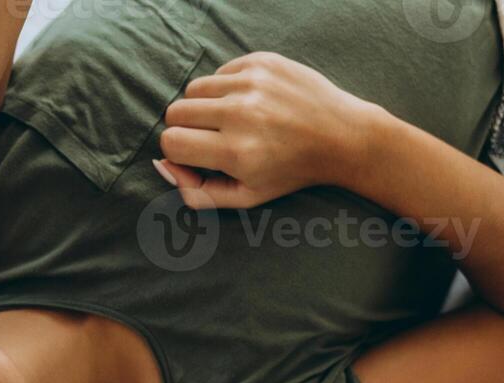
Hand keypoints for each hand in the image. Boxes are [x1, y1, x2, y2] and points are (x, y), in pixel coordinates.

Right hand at [156, 51, 374, 209]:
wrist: (340, 137)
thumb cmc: (290, 171)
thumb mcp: (246, 198)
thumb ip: (198, 193)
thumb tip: (163, 165)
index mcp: (236, 152)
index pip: (171, 143)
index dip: (179, 153)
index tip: (198, 156)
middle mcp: (241, 114)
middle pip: (175, 112)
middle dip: (186, 128)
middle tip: (213, 138)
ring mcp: (251, 83)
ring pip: (194, 89)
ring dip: (204, 106)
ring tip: (231, 120)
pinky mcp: (261, 62)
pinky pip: (219, 72)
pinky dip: (226, 88)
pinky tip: (251, 102)